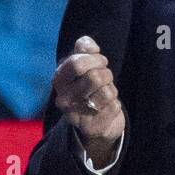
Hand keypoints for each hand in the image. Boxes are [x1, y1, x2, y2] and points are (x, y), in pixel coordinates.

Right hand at [52, 35, 124, 152]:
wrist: (94, 121)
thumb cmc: (89, 87)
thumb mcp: (84, 65)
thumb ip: (84, 49)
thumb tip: (89, 45)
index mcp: (58, 80)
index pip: (77, 63)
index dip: (95, 59)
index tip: (101, 62)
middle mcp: (63, 99)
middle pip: (95, 77)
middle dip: (107, 74)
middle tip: (105, 78)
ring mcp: (75, 116)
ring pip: (106, 93)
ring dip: (112, 90)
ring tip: (106, 94)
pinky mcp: (91, 128)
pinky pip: (114, 107)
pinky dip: (116, 104)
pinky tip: (107, 108)